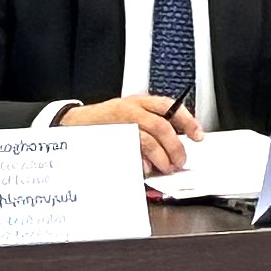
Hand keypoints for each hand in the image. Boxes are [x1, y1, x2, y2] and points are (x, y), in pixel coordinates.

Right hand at [60, 94, 199, 172]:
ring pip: (149, 140)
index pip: (169, 107)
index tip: (197, 135)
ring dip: (162, 157)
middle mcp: (131, 109)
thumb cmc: (104, 122)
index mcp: (139, 102)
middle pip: (162, 126)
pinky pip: (132, 152)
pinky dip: (142, 162)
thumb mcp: (129, 114)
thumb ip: (151, 123)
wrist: (73, 124)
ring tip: (167, 167)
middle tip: (180, 160)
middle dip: (175, 146)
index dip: (187, 121)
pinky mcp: (113, 139)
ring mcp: (121, 124)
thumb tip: (176, 142)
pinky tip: (146, 169)